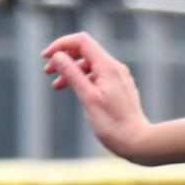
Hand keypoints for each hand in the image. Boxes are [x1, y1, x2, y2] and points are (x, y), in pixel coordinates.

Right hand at [42, 32, 151, 159]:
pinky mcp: (119, 89)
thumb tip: (58, 56)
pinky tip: (74, 91)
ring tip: (56, 85)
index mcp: (108, 67)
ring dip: (71, 71)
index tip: (46, 57)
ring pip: (90, 66)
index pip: (82, 42)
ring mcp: (118, 78)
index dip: (61, 45)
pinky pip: (98, 77)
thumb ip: (72, 75)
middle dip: (64, 58)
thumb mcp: (88, 98)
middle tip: (47, 71)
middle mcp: (115, 68)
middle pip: (85, 52)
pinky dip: (83, 80)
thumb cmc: (113, 124)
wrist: (138, 142)